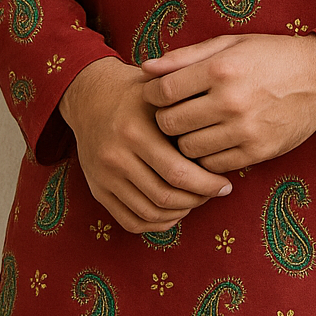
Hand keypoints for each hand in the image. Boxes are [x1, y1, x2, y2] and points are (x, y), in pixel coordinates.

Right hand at [58, 57, 231, 233]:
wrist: (90, 96)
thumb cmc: (137, 93)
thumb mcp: (162, 92)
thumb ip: (189, 109)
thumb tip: (225, 137)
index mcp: (135, 131)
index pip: (178, 172)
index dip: (207, 184)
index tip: (225, 183)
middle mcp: (116, 156)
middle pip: (165, 197)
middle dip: (197, 200)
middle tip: (215, 192)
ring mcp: (104, 176)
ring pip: (150, 213)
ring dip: (180, 213)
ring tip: (196, 199)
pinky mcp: (97, 190)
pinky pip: (130, 221)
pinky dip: (156, 223)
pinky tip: (174, 210)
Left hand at [140, 33, 315, 172]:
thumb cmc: (270, 55)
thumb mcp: (229, 44)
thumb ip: (184, 56)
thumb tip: (145, 68)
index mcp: (220, 68)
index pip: (163, 91)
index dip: (151, 95)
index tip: (155, 95)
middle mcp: (231, 100)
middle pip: (170, 123)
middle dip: (164, 119)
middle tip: (173, 113)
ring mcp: (245, 130)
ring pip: (188, 149)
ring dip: (184, 140)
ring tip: (193, 127)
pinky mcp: (257, 152)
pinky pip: (213, 165)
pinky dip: (207, 156)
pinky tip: (213, 141)